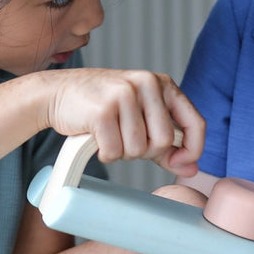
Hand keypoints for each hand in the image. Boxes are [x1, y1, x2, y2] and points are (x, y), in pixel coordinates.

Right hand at [44, 68, 203, 176]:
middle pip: (164, 141)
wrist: (57, 93)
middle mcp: (146, 83)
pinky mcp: (102, 110)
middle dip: (145, 151)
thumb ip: (166, 145)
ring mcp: (123, 95)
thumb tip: (191, 169)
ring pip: (138, 149)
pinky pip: (114, 151)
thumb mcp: (140, 118)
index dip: (193, 150)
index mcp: (161, 84)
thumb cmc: (101, 107)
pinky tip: (96, 138)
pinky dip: (105, 153)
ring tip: (109, 135)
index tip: (180, 162)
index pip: (195, 122)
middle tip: (126, 140)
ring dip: (122, 152)